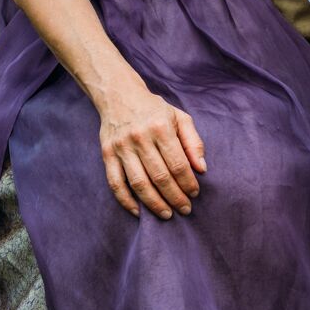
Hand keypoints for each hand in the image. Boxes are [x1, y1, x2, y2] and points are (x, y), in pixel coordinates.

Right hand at [97, 81, 205, 218]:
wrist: (119, 95)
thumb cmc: (154, 110)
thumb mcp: (180, 118)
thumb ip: (193, 142)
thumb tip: (202, 169)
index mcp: (161, 127)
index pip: (178, 163)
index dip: (188, 182)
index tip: (195, 194)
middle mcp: (140, 138)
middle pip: (159, 176)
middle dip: (174, 197)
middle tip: (185, 209)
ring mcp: (121, 148)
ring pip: (138, 183)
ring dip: (154, 203)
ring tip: (166, 214)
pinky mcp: (107, 154)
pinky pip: (115, 183)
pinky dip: (126, 200)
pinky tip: (138, 211)